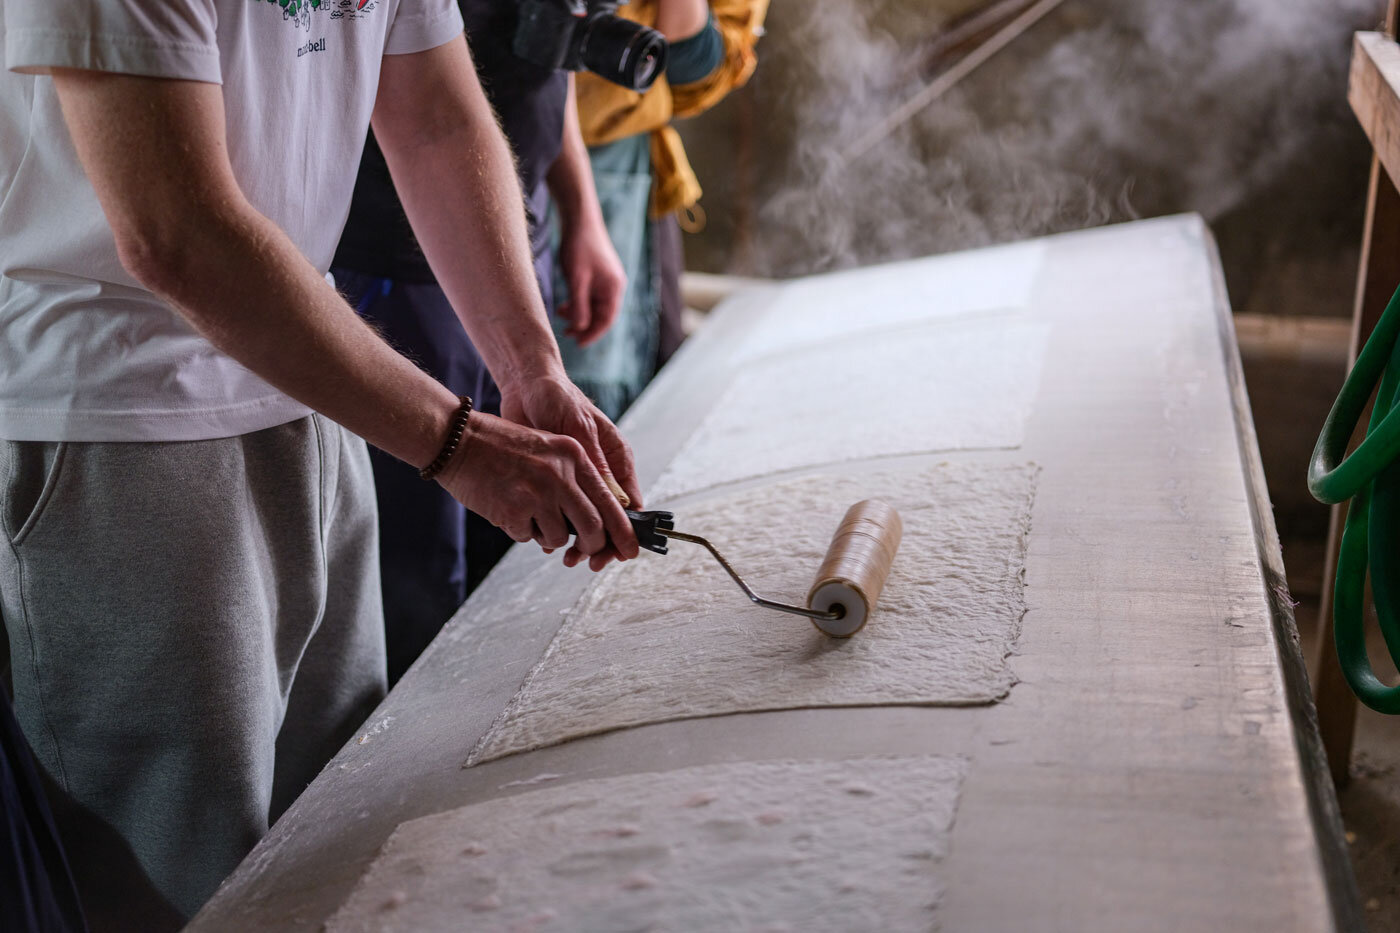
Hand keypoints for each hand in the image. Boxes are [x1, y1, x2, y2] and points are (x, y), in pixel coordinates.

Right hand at [436, 411, 633, 569]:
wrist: (456, 439)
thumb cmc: (500, 446)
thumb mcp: (547, 449)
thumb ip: (573, 479)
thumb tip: (594, 523)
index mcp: (574, 455)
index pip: (610, 500)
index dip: (623, 531)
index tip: (630, 550)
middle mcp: (561, 473)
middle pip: (593, 527)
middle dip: (592, 546)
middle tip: (585, 552)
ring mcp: (538, 492)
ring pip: (559, 538)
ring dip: (547, 536)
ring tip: (528, 512)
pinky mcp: (514, 510)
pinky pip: (528, 537)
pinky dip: (519, 530)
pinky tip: (506, 507)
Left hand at [500, 374, 642, 567]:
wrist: (525, 386)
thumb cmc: (558, 399)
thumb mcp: (580, 432)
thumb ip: (597, 467)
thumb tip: (618, 504)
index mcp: (617, 460)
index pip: (630, 505)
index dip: (626, 532)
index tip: (619, 554)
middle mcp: (601, 474)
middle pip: (609, 520)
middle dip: (601, 544)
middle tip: (587, 562)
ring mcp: (578, 480)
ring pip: (584, 521)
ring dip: (577, 541)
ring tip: (566, 557)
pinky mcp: (554, 482)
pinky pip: (559, 513)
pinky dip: (554, 529)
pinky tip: (544, 539)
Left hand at [556, 217, 625, 347]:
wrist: (580, 220)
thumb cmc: (579, 248)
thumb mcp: (577, 280)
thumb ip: (579, 305)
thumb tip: (580, 329)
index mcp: (613, 289)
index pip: (606, 320)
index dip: (592, 334)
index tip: (578, 344)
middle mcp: (613, 287)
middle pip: (601, 315)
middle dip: (584, 326)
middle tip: (565, 334)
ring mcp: (606, 281)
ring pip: (593, 306)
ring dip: (578, 314)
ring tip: (560, 315)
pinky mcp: (597, 275)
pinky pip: (589, 296)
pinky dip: (578, 302)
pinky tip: (564, 304)